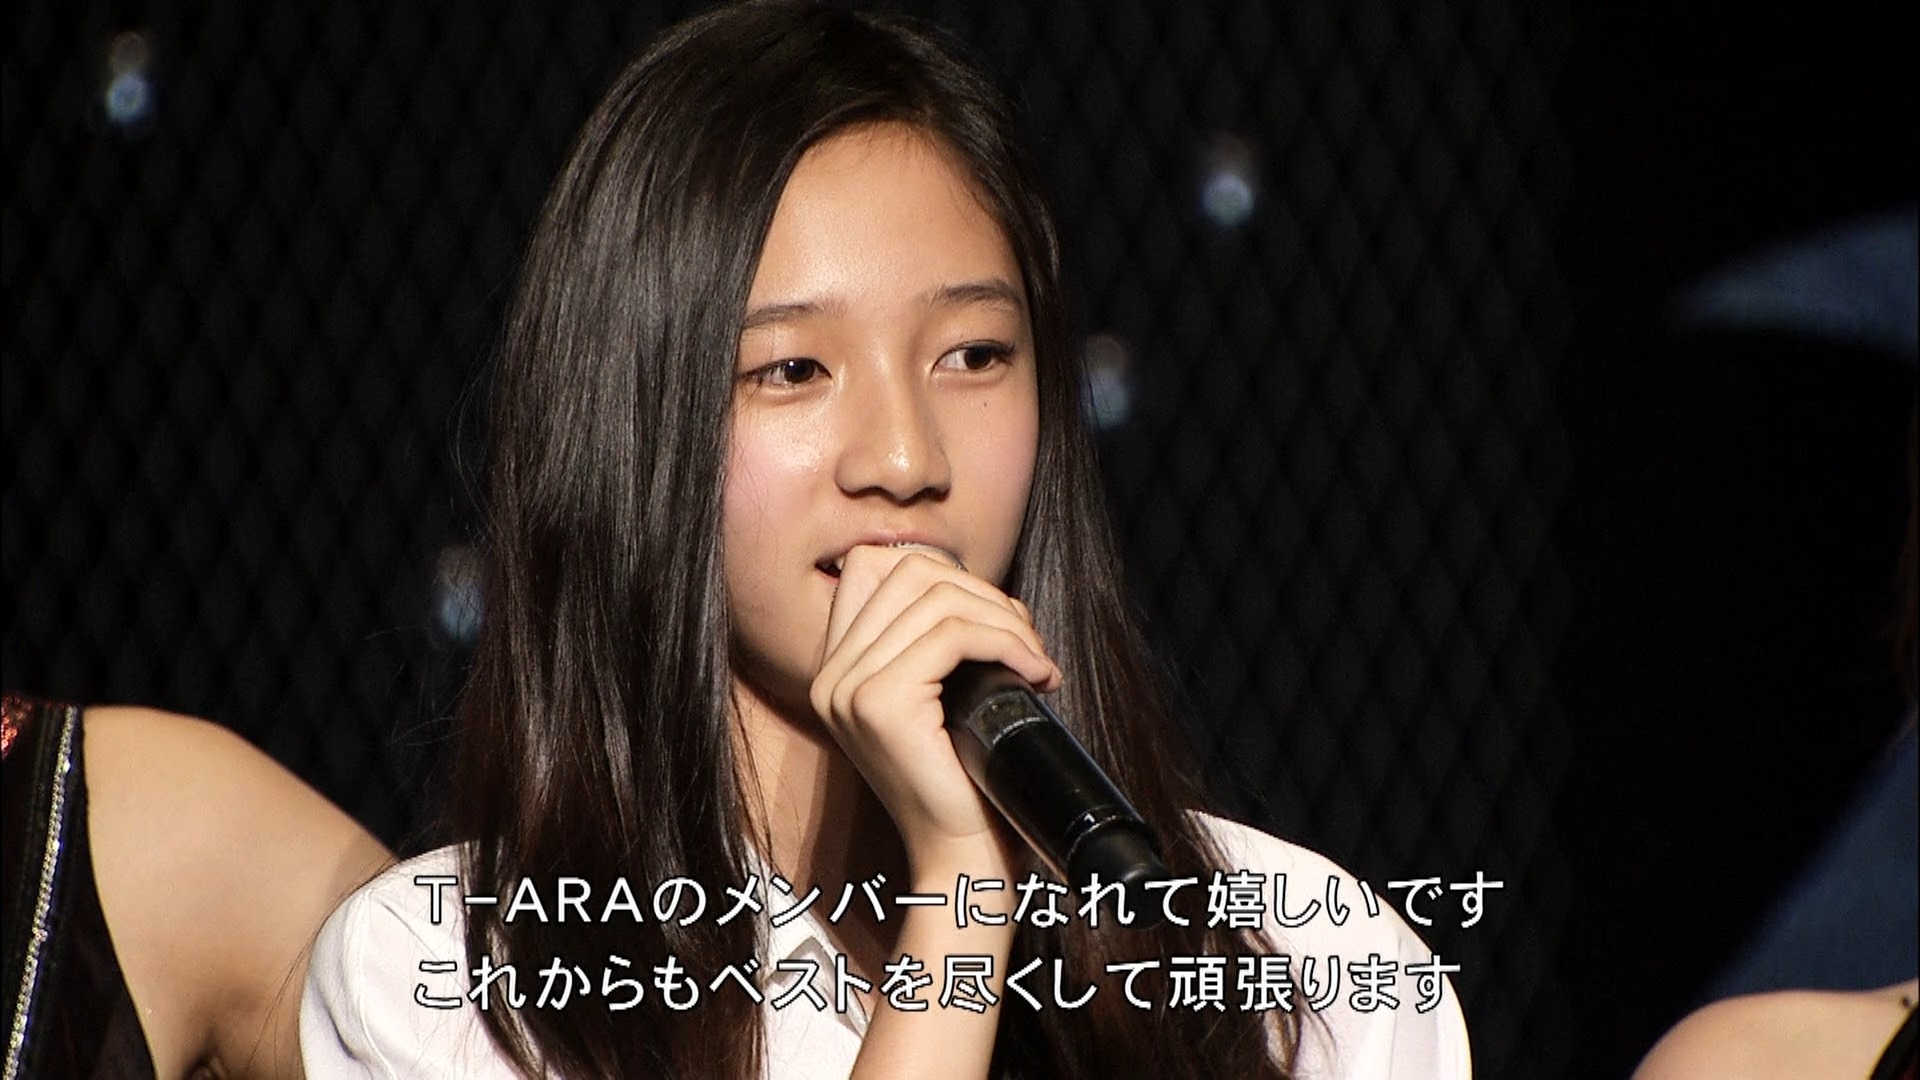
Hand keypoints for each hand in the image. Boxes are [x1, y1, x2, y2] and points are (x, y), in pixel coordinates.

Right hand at [809, 544, 1060, 879]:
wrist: (963, 860)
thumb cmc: (966, 782)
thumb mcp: (943, 700)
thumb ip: (939, 643)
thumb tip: (985, 592)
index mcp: (837, 670)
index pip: (874, 565)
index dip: (942, 574)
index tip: (991, 619)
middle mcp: (830, 676)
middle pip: (909, 571)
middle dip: (983, 595)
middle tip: (1027, 644)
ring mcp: (848, 688)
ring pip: (936, 598)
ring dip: (1005, 620)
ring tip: (1035, 662)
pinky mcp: (880, 704)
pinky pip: (952, 635)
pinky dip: (1006, 641)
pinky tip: (1032, 672)